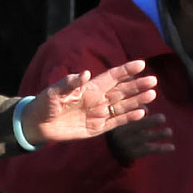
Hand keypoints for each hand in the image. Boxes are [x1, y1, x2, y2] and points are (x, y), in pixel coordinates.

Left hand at [24, 63, 170, 158]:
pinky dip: (128, 118)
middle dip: (137, 85)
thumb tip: (86, 73)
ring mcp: (98, 114)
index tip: (141, 64)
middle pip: (122, 91)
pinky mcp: (97, 128)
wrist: (38, 125)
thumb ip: (70, 82)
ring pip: (122, 106)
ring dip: (137, 101)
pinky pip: (116, 123)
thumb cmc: (45, 104)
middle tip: (154, 80)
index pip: (112, 76)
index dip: (126, 70)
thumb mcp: (54, 91)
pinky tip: (141, 113)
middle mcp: (97, 99)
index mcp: (90, 88)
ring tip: (152, 94)